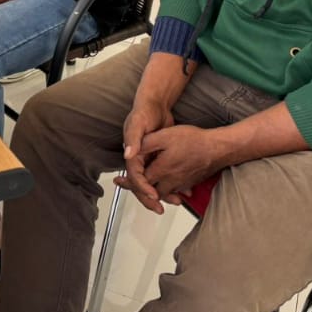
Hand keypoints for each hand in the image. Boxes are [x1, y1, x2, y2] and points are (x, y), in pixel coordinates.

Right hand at [112, 98, 174, 213]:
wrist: (156, 103)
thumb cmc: (145, 112)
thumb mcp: (138, 124)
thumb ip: (133, 139)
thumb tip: (128, 155)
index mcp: (132, 153)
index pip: (135, 176)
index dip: (142, 188)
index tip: (153, 197)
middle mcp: (139, 158)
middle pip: (142, 183)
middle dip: (151, 197)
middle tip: (160, 208)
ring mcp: (149, 158)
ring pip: (154, 181)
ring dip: (163, 192)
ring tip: (176, 201)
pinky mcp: (159, 157)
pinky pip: (163, 174)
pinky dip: (172, 182)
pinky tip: (183, 189)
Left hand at [136, 125, 230, 204]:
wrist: (217, 148)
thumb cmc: (193, 141)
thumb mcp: (165, 136)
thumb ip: (146, 144)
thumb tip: (132, 151)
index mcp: (161, 170)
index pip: (140, 181)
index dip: (128, 182)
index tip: (120, 182)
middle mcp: (171, 180)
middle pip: (150, 192)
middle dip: (139, 191)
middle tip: (127, 187)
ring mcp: (181, 183)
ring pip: (163, 193)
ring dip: (153, 193)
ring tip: (146, 190)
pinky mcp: (190, 182)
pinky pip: (175, 191)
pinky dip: (168, 191)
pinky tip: (166, 187)